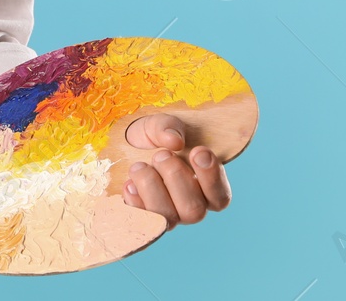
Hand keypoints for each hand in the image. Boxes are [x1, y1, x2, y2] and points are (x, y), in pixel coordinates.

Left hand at [120, 112, 231, 229]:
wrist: (124, 147)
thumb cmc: (153, 137)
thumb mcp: (160, 123)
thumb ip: (169, 127)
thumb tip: (174, 141)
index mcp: (206, 188)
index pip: (221, 197)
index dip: (212, 177)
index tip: (198, 150)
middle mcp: (190, 207)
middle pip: (194, 210)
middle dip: (175, 177)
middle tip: (160, 154)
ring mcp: (167, 217)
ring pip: (168, 218)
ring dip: (152, 187)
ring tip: (140, 166)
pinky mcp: (143, 221)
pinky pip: (140, 221)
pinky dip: (134, 200)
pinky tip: (130, 183)